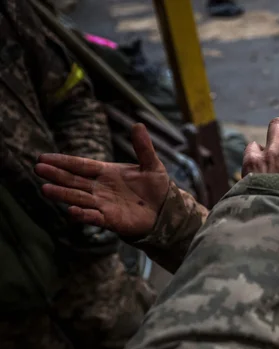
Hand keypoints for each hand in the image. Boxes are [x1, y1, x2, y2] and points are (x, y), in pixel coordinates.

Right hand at [35, 123, 170, 236]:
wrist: (166, 210)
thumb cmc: (156, 187)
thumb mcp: (152, 165)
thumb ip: (143, 148)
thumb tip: (138, 124)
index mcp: (106, 172)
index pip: (81, 165)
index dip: (63, 161)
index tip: (44, 157)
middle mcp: (100, 188)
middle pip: (74, 180)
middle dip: (57, 175)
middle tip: (38, 169)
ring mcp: (103, 204)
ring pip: (79, 198)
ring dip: (63, 194)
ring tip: (45, 189)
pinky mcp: (111, 220)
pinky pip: (94, 217)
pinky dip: (84, 215)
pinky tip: (72, 211)